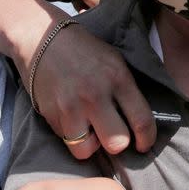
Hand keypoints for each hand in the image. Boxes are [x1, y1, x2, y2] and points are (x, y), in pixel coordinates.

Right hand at [28, 23, 155, 158]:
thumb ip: (128, 89)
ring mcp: (71, 107)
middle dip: (119, 143)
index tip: (144, 144)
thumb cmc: (83, 50)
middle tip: (115, 134)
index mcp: (118, 78)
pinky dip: (73, 137)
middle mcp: (95, 95)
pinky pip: (68, 142)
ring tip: (91, 128)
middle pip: (117, 142)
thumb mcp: (115, 61)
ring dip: (93, 143)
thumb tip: (140, 122)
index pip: (142, 120)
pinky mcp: (52, 115)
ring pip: (89, 150)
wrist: (41, 39)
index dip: (147, 139)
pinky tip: (74, 121)